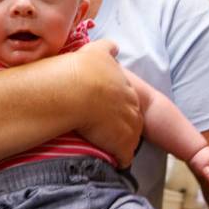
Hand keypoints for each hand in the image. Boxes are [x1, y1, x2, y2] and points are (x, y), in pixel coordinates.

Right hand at [71, 40, 141, 167]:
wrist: (75, 91)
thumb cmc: (80, 70)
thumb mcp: (95, 52)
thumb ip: (106, 49)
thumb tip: (114, 46)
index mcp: (124, 86)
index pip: (127, 99)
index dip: (116, 105)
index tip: (105, 110)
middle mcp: (131, 105)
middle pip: (132, 118)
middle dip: (121, 124)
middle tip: (104, 130)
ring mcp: (129, 126)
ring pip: (131, 138)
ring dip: (120, 143)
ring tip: (106, 147)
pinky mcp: (123, 144)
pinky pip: (124, 157)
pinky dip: (118, 159)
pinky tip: (110, 161)